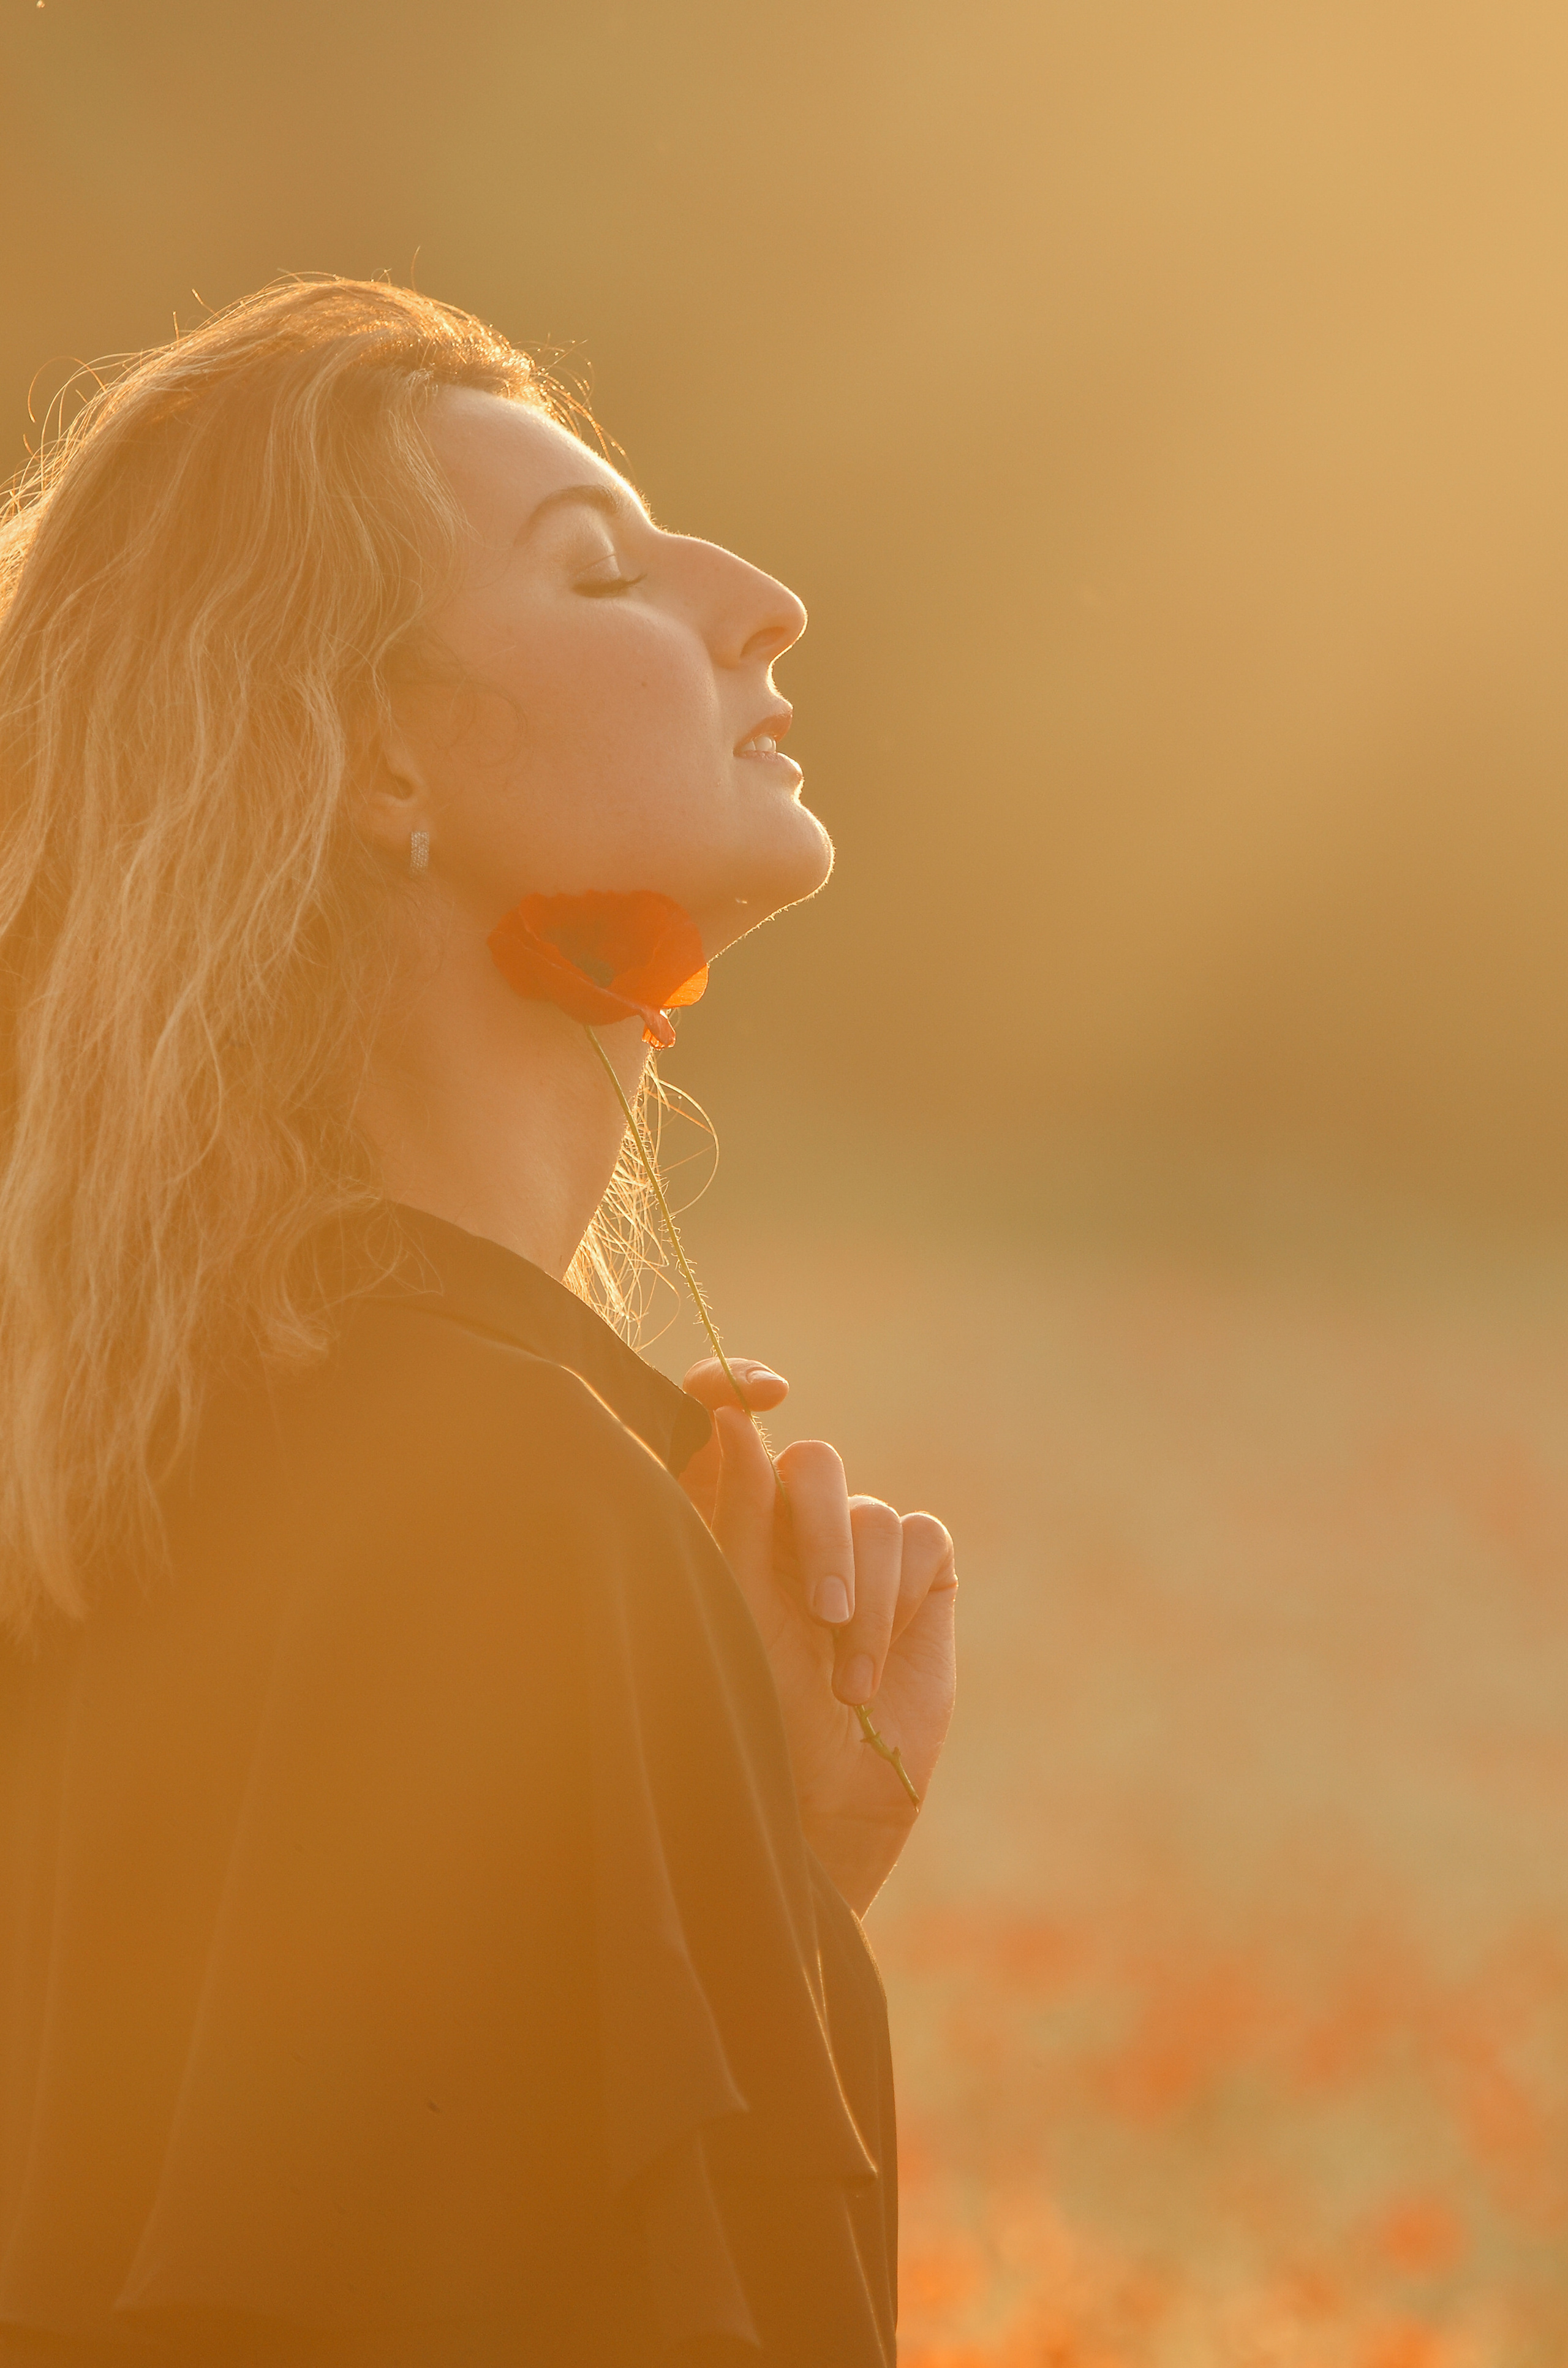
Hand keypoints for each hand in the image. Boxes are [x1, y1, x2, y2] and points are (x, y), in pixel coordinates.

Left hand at [679, 1357, 956, 1915]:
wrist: (828, 1798)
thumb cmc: (758, 1712)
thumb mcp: (736, 1607)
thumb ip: (736, 1507)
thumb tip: (731, 1414)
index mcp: (723, 1519)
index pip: (719, 1419)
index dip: (732, 1384)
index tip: (764, 1392)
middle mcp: (788, 1522)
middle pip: (812, 1466)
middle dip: (821, 1536)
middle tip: (820, 1616)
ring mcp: (856, 1545)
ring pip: (870, 1514)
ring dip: (863, 1601)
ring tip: (845, 1685)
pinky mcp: (918, 1570)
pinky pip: (919, 1539)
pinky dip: (902, 1601)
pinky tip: (878, 1670)